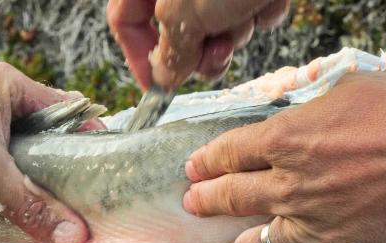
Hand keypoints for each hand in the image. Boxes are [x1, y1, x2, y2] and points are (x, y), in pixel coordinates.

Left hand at [0, 63, 102, 242]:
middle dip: (65, 163)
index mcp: (10, 86)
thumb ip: (34, 206)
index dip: (87, 136)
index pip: (65, 108)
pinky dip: (19, 183)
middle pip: (48, 133)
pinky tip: (33, 205)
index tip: (106, 167)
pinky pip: (7, 164)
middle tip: (89, 193)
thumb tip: (74, 236)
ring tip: (66, 204)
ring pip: (27, 152)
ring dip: (41, 177)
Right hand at [107, 0, 289, 89]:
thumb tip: (164, 79)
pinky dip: (261, 11)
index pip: (124, 21)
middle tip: (214, 55)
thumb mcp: (185, 15)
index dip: (137, 58)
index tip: (157, 89)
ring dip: (235, 33)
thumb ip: (170, 53)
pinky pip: (249, 10)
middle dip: (199, 50)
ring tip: (245, 16)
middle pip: (176, 29)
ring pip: (217, 24)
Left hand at [183, 71, 385, 242]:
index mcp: (287, 140)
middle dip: (205, 199)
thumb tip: (295, 111)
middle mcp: (290, 187)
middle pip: (230, 197)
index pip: (227, 153)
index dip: (206, 162)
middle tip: (194, 201)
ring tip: (238, 242)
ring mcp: (314, 228)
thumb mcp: (349, 90)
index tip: (194, 169)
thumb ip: (311, 106)